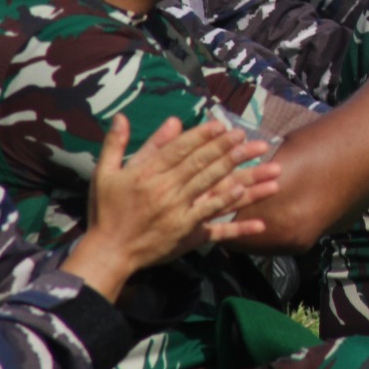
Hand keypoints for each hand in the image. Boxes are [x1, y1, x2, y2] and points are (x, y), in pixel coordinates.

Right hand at [86, 115, 277, 272]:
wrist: (107, 252)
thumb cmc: (106, 211)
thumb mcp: (105, 173)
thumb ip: (117, 144)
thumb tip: (123, 116)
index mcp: (147, 174)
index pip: (180, 149)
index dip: (203, 135)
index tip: (222, 124)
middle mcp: (165, 191)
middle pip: (202, 165)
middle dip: (227, 149)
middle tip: (249, 137)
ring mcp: (178, 213)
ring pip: (214, 189)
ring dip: (242, 176)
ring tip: (264, 165)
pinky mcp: (186, 234)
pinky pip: (214, 223)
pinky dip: (232, 214)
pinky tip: (250, 204)